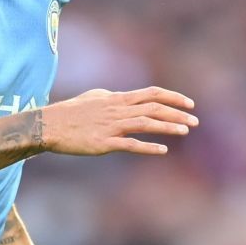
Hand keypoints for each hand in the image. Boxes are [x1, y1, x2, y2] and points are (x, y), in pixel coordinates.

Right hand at [39, 86, 195, 156]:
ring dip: (168, 127)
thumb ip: (110, 96)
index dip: (173, 98)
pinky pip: (130, 145)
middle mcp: (117, 110)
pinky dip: (148, 147)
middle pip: (154, 108)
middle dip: (177, 113)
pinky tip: (163, 150)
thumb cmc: (69, 112)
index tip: (189, 104)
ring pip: (146, 123)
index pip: (152, 94)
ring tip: (186, 131)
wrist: (49, 125)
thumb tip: (120, 95)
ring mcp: (111, 126)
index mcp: (117, 99)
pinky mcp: (104, 143)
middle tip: (195, 121)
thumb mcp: (93, 97)